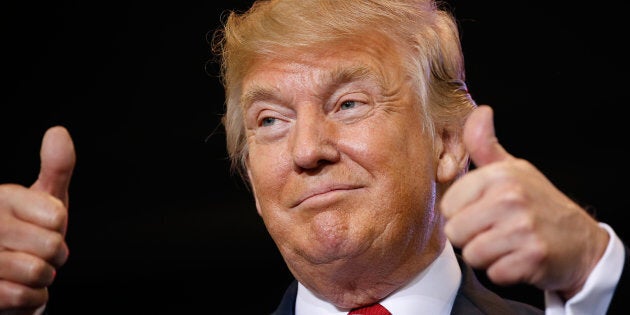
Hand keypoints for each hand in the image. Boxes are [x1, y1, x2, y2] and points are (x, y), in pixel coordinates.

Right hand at [0, 126, 74, 313]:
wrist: (4, 273)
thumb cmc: (29, 229)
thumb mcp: (46, 197)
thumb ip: (56, 167)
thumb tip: (58, 132)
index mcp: (2, 198)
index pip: (57, 217)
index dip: (60, 227)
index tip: (46, 226)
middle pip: (52, 246)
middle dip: (55, 255)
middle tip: (38, 251)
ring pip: (38, 272)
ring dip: (43, 278)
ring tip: (27, 268)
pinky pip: (24, 297)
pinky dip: (31, 298)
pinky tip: (18, 287)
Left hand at [440, 105, 608, 299]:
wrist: (580, 240)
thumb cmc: (536, 202)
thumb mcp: (512, 169)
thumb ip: (485, 145)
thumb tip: (480, 111)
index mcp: (499, 175)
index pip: (448, 207)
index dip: (461, 215)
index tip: (482, 212)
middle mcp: (511, 197)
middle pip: (456, 232)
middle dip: (471, 238)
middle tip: (495, 231)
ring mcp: (523, 227)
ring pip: (472, 254)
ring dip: (486, 256)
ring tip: (506, 244)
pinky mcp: (532, 257)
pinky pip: (494, 273)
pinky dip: (504, 271)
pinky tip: (518, 258)